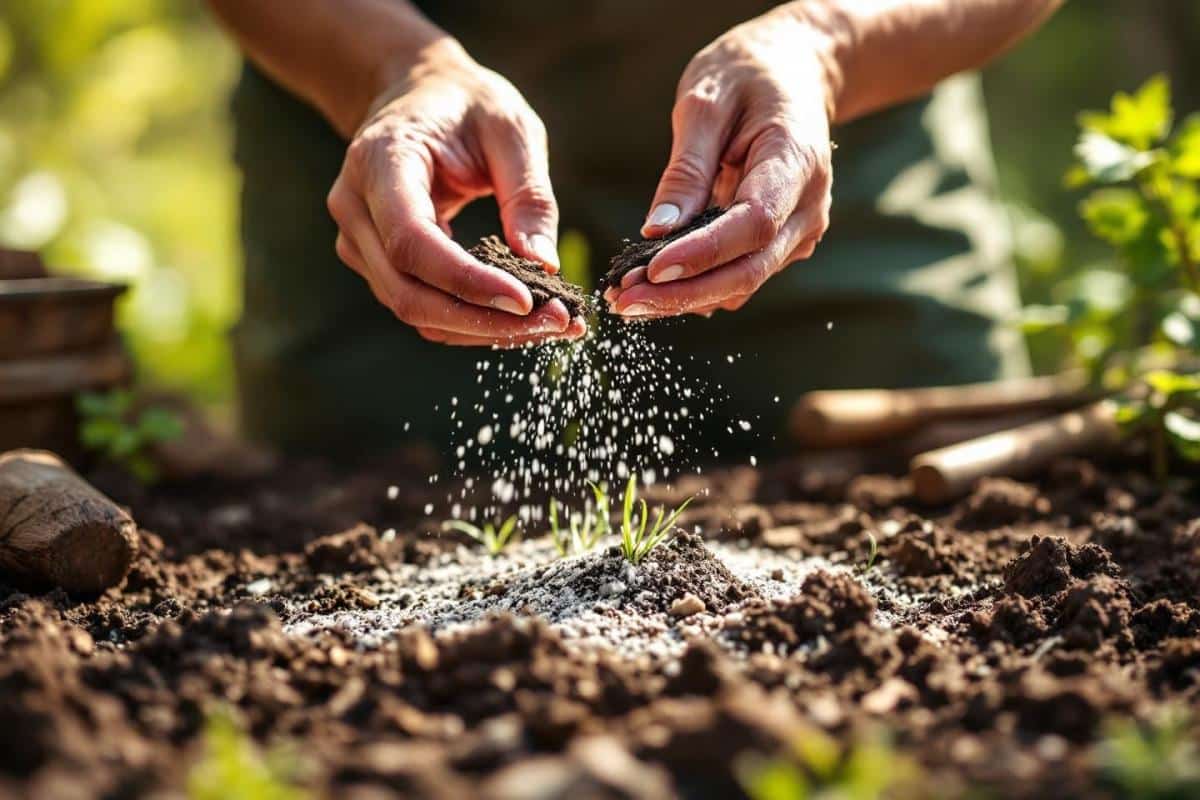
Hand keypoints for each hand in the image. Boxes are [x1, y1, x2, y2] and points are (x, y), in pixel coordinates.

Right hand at [326, 42, 585, 345]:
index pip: (412, 242)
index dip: (467, 281)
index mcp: (379, 160)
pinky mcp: (375, 262)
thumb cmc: (467, 104)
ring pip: (414, 310)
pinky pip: (422, 306)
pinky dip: (471, 320)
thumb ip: (528, 195)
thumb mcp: (511, 128)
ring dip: (482, 329)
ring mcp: (357, 240)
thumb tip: (544, 266)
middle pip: (408, 292)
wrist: (418, 93)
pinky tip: (519, 316)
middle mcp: (354, 206)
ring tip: (549, 322)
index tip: (526, 301)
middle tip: (556, 322)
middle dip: (483, 320)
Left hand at [605, 12, 834, 318]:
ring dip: (684, 297)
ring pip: (743, 282)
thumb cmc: (746, 78)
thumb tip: (657, 230)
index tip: (652, 269)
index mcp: (796, 160)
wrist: (794, 74)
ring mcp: (800, 231)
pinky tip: (652, 288)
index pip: (753, 223)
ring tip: (625, 297)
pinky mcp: (782, 244)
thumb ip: (686, 169)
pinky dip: (697, 286)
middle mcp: (808, 206)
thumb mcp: (706, 103)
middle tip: (623, 302)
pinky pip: (739, 274)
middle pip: (749, 269)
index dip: (704, 253)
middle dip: (684, 293)